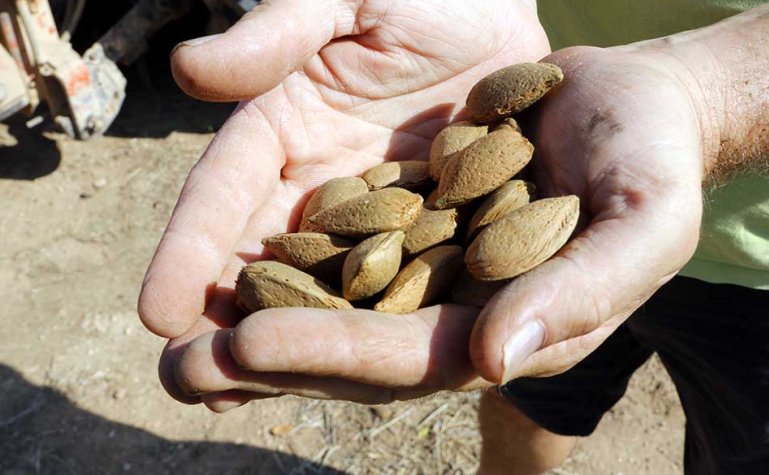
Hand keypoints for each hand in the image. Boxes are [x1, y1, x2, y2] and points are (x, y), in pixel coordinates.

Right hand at [137, 0, 549, 408]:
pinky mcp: (428, 235)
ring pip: (320, 287)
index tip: (157, 310)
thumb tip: (189, 70)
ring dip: (284, 342)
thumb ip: (277, 34)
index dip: (190, 247)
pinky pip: (397, 288)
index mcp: (282, 127)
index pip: (226, 191)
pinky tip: (348, 378)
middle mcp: (317, 183)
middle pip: (260, 257)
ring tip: (241, 398)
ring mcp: (372, 217)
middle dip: (220, 318)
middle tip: (183, 381)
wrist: (496, 12)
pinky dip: (368, 332)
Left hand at [153, 43, 709, 411]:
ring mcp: (425, 261)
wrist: (633, 104)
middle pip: (353, 345)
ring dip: (252, 313)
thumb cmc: (652, 165)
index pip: (412, 356)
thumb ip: (581, 295)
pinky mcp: (405, 213)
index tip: (250, 347)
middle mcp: (455, 308)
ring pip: (329, 298)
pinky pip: (331, 236)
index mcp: (509, 325)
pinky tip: (219, 257)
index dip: (335, 354)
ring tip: (172, 326)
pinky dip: (277, 250)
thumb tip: (492, 364)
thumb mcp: (645, 225)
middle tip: (180, 370)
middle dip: (269, 358)